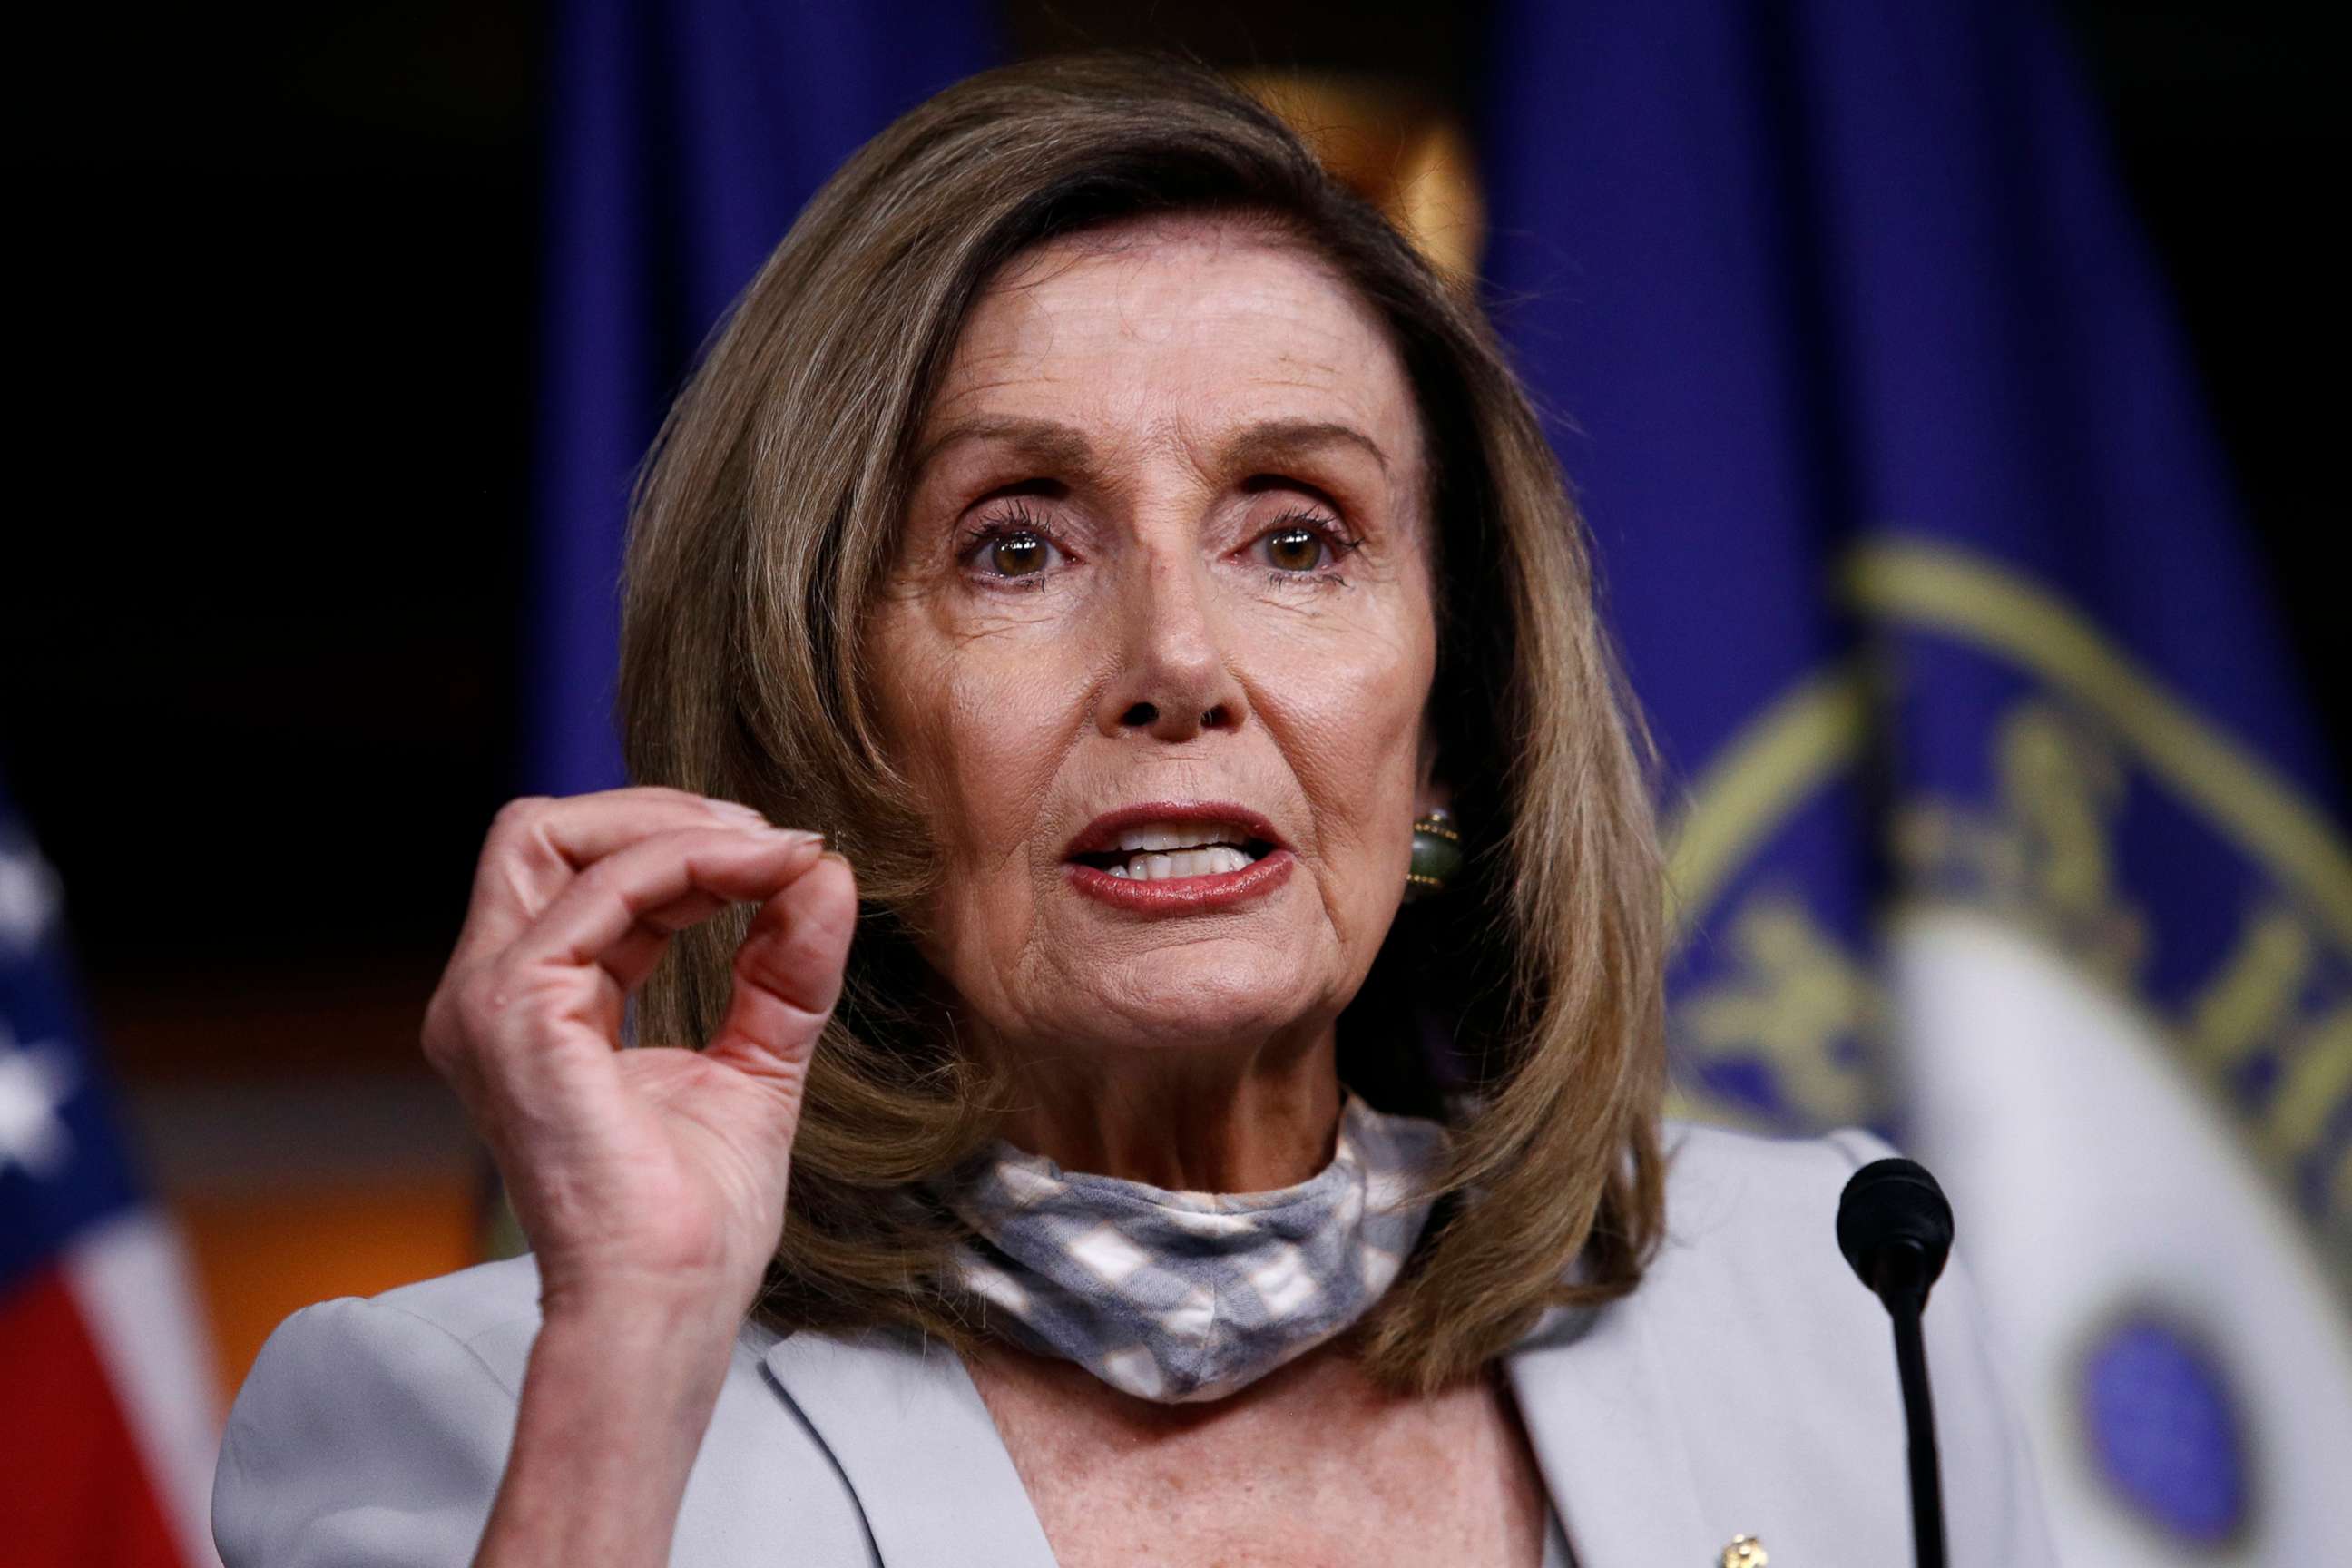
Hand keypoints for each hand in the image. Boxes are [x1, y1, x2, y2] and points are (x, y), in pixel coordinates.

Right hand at [422, 787, 855, 1329]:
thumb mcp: (757, 1063)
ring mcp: (488, 999)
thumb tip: (825, 872)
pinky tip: (762, 873)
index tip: (790, 857)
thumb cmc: (695, 1218)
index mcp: (535, 1007)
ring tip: (775, 851)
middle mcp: (489, 995)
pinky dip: (689, 860)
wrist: (666, 1302)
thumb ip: (784, 969)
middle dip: (665, 811)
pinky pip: (601, 887)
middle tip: (774, 839)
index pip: (584, 874)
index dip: (686, 845)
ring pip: (551, 833)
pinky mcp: (514, 1009)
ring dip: (679, 825)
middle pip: (544, 832)